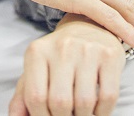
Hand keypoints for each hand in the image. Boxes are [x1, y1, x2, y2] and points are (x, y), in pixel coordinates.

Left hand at [8, 14, 125, 115]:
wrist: (88, 25)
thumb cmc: (59, 55)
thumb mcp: (37, 69)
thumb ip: (23, 94)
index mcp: (37, 52)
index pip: (35, 97)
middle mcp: (61, 47)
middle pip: (60, 102)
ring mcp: (87, 50)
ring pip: (85, 102)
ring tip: (81, 114)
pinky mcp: (110, 55)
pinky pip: (108, 96)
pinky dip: (102, 112)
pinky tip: (96, 109)